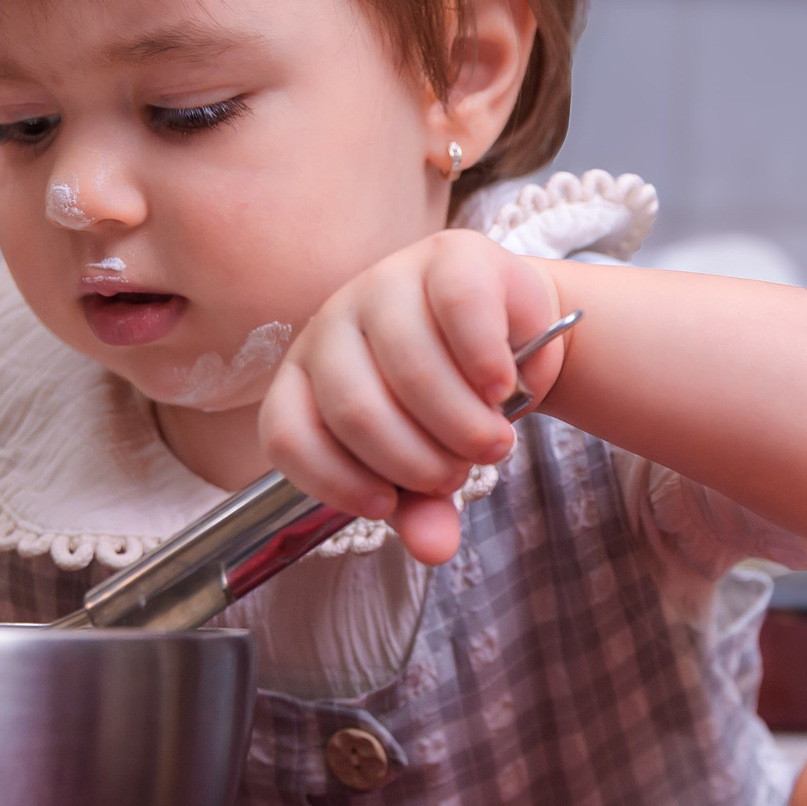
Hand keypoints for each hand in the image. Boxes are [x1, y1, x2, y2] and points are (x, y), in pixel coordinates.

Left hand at [258, 230, 563, 562]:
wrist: (517, 334)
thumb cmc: (456, 399)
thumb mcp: (432, 460)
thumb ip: (423, 508)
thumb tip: (436, 549)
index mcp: (306, 376)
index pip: (288, 434)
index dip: (334, 480)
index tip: (387, 505)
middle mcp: (333, 324)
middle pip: (354, 409)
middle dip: (417, 461)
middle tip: (459, 472)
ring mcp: (386, 282)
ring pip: (409, 366)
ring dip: (461, 424)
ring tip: (492, 441)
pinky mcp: (447, 256)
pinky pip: (459, 312)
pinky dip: (485, 364)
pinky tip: (502, 387)